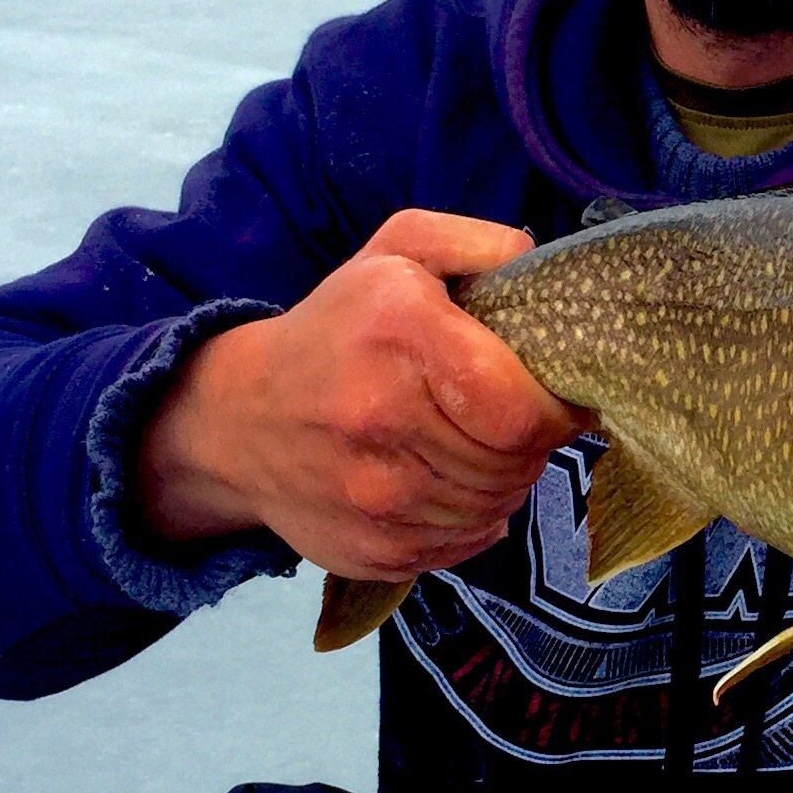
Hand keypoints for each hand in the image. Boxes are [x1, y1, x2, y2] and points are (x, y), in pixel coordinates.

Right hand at [136, 209, 587, 580]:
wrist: (238, 418)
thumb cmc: (338, 328)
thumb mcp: (398, 252)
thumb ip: (478, 242)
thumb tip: (539, 269)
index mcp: (398, 332)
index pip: (518, 408)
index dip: (554, 408)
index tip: (552, 393)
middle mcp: (381, 418)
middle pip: (514, 462)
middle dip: (530, 441)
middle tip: (509, 416)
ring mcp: (373, 497)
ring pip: (496, 506)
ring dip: (503, 480)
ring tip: (474, 444)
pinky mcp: (371, 550)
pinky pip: (464, 544)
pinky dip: (472, 517)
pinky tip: (446, 480)